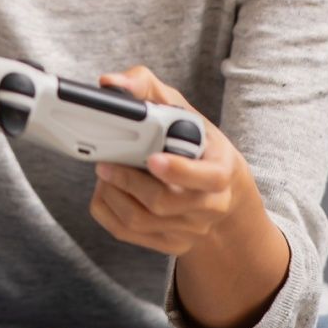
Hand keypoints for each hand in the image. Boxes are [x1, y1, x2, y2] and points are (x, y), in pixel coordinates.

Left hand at [87, 66, 257, 257]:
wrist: (219, 190)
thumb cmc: (196, 143)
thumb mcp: (182, 110)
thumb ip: (147, 88)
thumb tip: (111, 83)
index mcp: (221, 170)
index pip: (206, 177)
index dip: (178, 170)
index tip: (151, 159)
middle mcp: (211, 205)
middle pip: (163, 203)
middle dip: (128, 181)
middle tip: (105, 162)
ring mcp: (191, 229)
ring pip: (140, 221)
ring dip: (113, 195)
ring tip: (105, 171)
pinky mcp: (171, 244)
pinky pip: (128, 234)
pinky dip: (108, 210)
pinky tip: (107, 190)